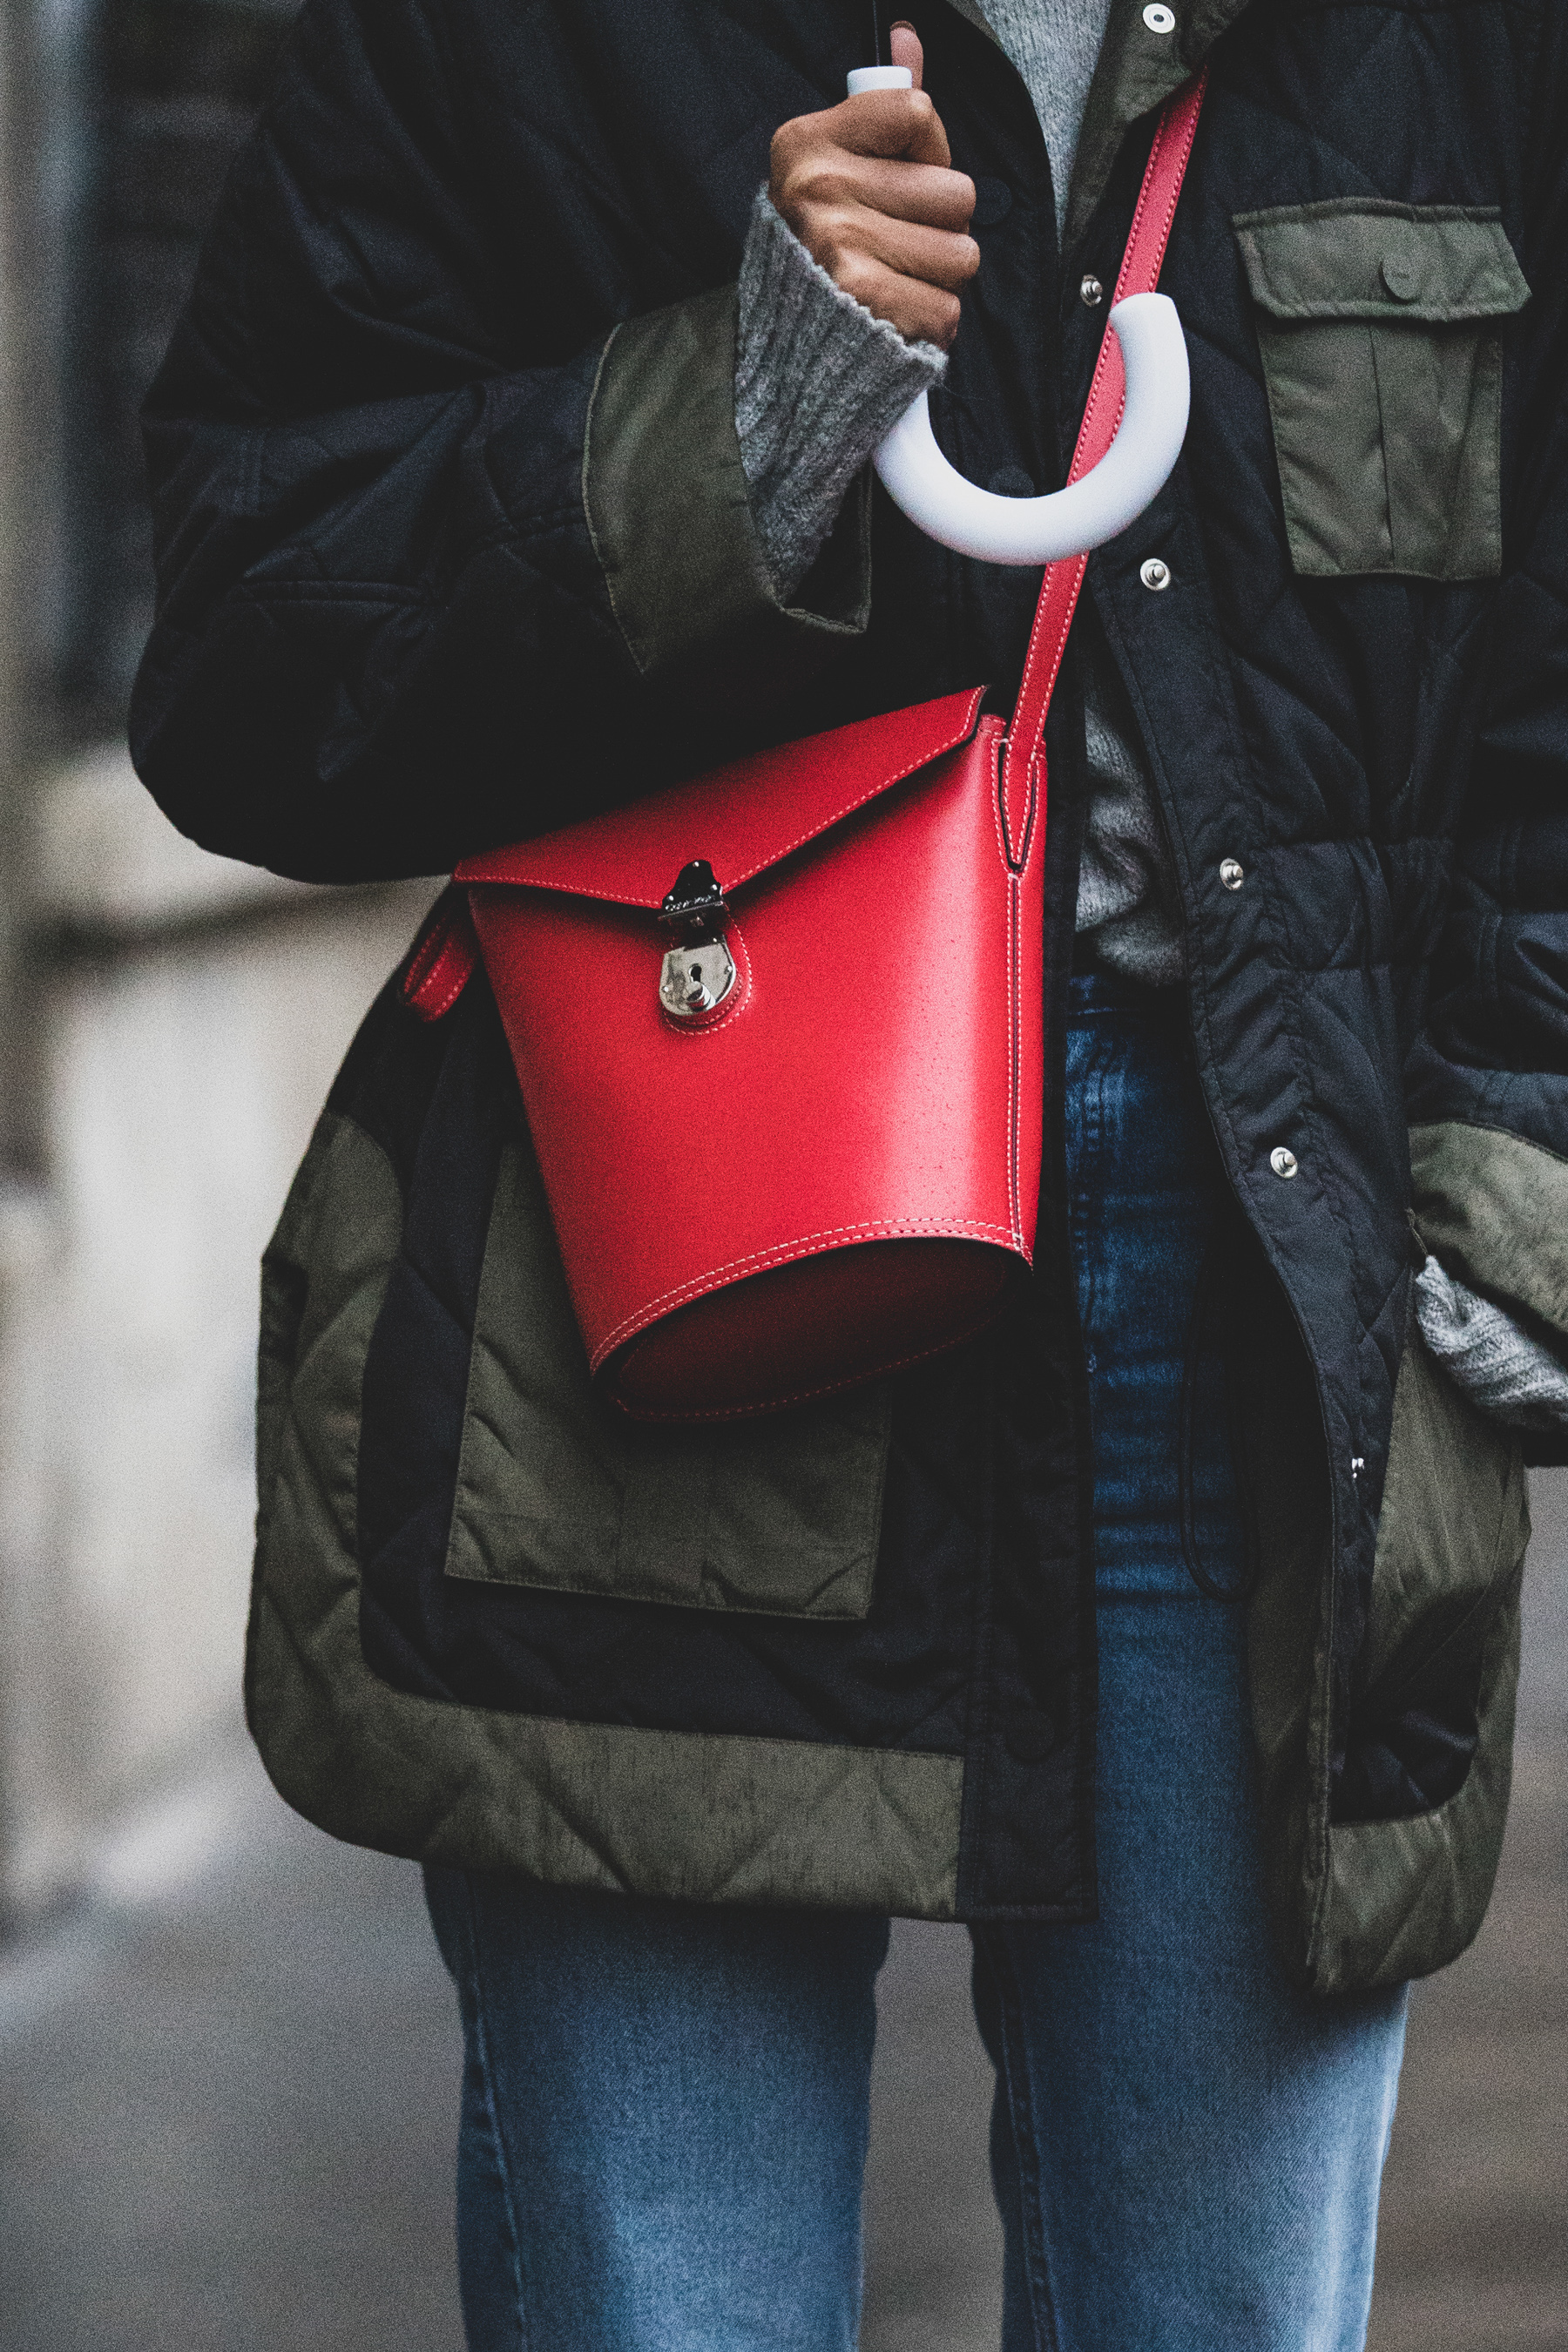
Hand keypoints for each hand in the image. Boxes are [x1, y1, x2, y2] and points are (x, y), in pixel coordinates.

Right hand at [768, 23, 978, 349]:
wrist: (778, 346)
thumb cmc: (818, 248)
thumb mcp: (836, 164)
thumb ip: (883, 105)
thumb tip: (908, 38)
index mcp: (809, 144)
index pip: (916, 111)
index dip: (932, 151)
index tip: (906, 177)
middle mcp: (821, 189)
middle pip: (958, 193)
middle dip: (942, 227)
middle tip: (899, 244)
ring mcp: (841, 245)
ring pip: (962, 255)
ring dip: (940, 279)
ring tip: (898, 282)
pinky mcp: (865, 302)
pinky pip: (948, 309)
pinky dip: (929, 323)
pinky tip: (896, 316)